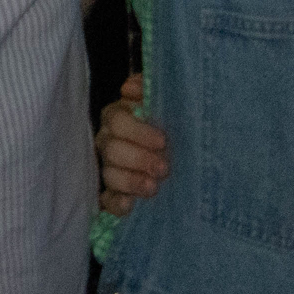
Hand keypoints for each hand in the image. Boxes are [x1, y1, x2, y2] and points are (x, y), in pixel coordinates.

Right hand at [97, 72, 170, 213]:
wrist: (187, 157)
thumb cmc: (172, 126)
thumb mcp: (167, 105)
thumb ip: (148, 90)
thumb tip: (129, 88)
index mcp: (118, 117)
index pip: (116, 120)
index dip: (137, 131)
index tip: (162, 141)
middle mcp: (109, 141)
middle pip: (112, 149)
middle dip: (138, 158)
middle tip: (164, 167)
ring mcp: (110, 168)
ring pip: (109, 174)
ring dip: (130, 181)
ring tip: (153, 188)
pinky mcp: (114, 194)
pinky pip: (107, 200)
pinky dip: (117, 203)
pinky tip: (130, 205)